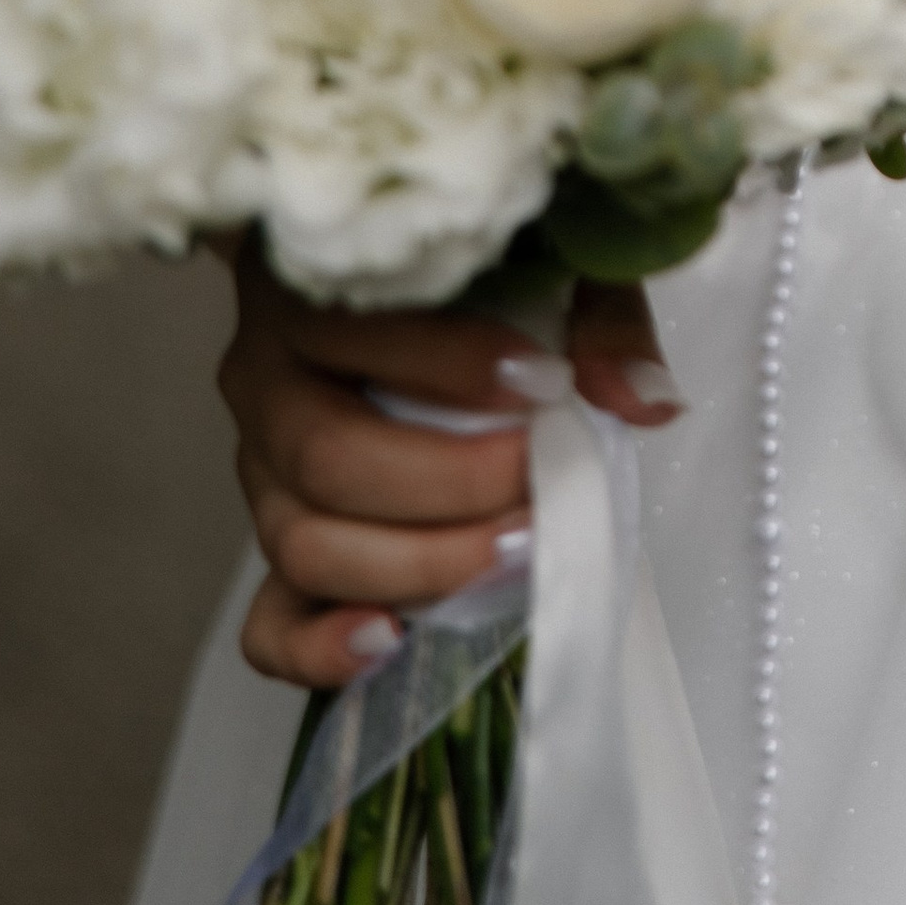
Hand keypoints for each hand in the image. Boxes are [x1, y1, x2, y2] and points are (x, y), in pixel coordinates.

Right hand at [219, 242, 684, 692]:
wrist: (403, 294)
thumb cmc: (480, 271)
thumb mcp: (550, 260)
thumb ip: (599, 316)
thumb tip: (642, 400)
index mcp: (309, 293)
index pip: (354, 330)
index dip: (451, 365)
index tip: (547, 384)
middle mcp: (266, 383)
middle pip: (327, 456)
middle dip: (447, 483)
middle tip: (537, 480)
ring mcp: (263, 474)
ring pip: (304, 540)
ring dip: (417, 562)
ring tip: (514, 548)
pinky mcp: (281, 547)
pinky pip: (270, 623)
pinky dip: (320, 644)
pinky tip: (390, 638)